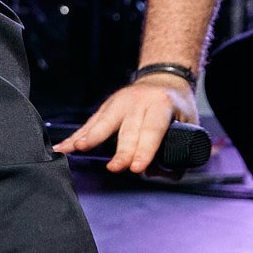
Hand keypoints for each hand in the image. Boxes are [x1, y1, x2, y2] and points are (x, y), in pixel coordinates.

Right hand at [53, 75, 197, 176]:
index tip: (137, 167)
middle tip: (117, 168)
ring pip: (103, 122)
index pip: (152, 129)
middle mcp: (137, 101)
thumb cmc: (176, 106)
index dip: (144, 149)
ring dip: (91, 137)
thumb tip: (159, 175)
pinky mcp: (106, 107)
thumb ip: (179, 153)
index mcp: (160, 105)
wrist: (164, 78)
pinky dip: (76, 136)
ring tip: (79, 149)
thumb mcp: (189, 124)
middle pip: (127, 130)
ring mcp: (118, 103)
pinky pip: (89, 124)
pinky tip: (63, 147)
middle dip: (122, 150)